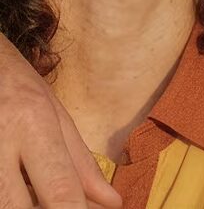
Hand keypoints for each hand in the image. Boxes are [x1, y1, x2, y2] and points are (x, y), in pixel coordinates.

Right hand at [0, 34, 121, 207]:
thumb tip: (112, 203)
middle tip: (59, 205)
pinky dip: (10, 197)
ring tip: (38, 191)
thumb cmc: (19, 86)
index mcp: (34, 124)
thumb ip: (82, 162)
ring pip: (2, 206)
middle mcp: (2, 142)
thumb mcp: (56, 112)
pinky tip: (21, 189)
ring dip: (24, 205)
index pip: (59, 189)